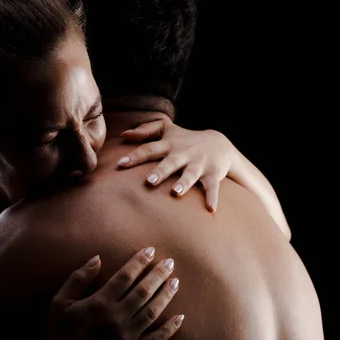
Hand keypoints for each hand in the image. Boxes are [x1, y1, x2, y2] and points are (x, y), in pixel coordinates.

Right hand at [35, 248, 182, 339]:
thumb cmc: (59, 333)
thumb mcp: (60, 302)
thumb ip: (78, 278)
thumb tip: (97, 258)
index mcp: (99, 304)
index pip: (125, 277)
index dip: (139, 262)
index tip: (150, 251)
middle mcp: (115, 319)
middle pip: (143, 291)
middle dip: (158, 274)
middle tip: (170, 262)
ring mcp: (125, 338)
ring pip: (152, 312)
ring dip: (166, 296)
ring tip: (175, 282)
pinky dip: (169, 329)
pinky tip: (180, 318)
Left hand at [118, 117, 235, 211]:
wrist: (219, 144)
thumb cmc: (185, 139)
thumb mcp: (167, 130)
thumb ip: (145, 131)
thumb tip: (123, 134)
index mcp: (170, 145)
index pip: (150, 149)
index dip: (135, 156)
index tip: (120, 164)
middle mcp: (184, 154)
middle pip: (170, 162)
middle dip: (161, 171)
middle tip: (149, 180)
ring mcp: (199, 164)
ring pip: (191, 175)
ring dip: (184, 183)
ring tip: (175, 192)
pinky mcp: (212, 175)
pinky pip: (212, 187)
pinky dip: (212, 198)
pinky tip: (210, 209)